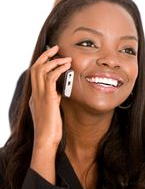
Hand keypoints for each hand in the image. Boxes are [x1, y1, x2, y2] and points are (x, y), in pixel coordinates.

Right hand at [29, 45, 71, 182]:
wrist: (46, 140)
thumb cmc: (51, 129)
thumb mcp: (52, 111)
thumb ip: (53, 100)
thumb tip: (60, 91)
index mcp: (35, 97)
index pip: (35, 74)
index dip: (42, 62)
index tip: (52, 55)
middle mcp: (35, 94)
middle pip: (35, 68)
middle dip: (45, 56)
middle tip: (56, 48)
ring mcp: (39, 96)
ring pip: (41, 70)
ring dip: (54, 61)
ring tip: (65, 58)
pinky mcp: (47, 98)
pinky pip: (50, 78)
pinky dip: (58, 70)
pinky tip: (66, 67)